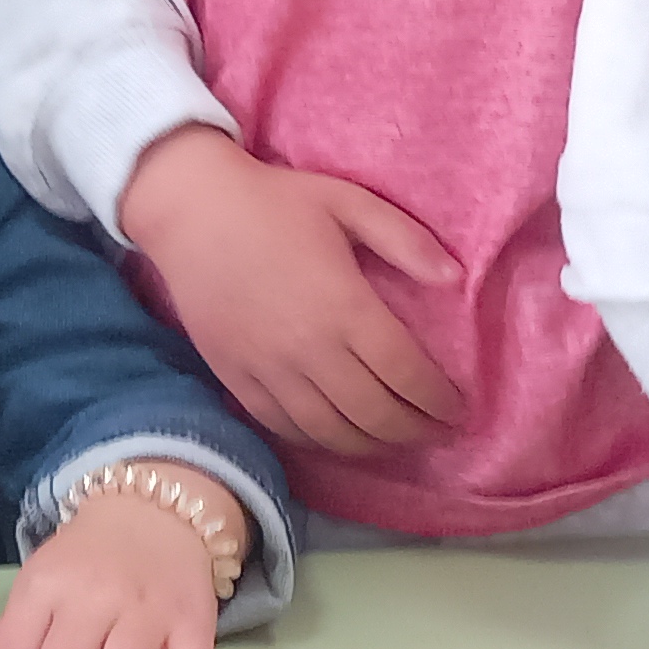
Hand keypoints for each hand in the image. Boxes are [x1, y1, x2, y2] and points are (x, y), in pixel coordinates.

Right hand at [120, 127, 463, 459]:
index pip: (406, 374)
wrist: (189, 210)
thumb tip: (454, 278)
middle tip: (437, 433)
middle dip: (415, 432)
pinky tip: (337, 436)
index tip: (458, 410)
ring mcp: (269, 369)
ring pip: (331, 432)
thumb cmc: (273, 201)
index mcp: (345, 307)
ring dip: (371, 446)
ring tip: (394, 443)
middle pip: (375, 414)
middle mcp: (310, 349)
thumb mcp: (346, 202)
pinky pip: (284, 426)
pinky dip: (318, 441)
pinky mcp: (236, 377)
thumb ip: (405, 239)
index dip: (438, 401)